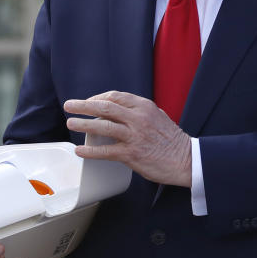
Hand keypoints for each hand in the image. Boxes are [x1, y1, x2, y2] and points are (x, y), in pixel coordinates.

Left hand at [64, 91, 191, 186]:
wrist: (186, 160)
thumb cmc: (173, 140)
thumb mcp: (158, 116)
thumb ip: (140, 112)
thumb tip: (121, 111)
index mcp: (144, 107)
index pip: (115, 97)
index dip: (98, 98)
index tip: (88, 102)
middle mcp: (138, 118)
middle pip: (105, 107)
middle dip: (83, 106)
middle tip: (69, 106)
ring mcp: (134, 136)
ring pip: (103, 126)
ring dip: (83, 124)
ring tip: (71, 123)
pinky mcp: (132, 154)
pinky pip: (105, 150)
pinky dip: (90, 150)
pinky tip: (81, 150)